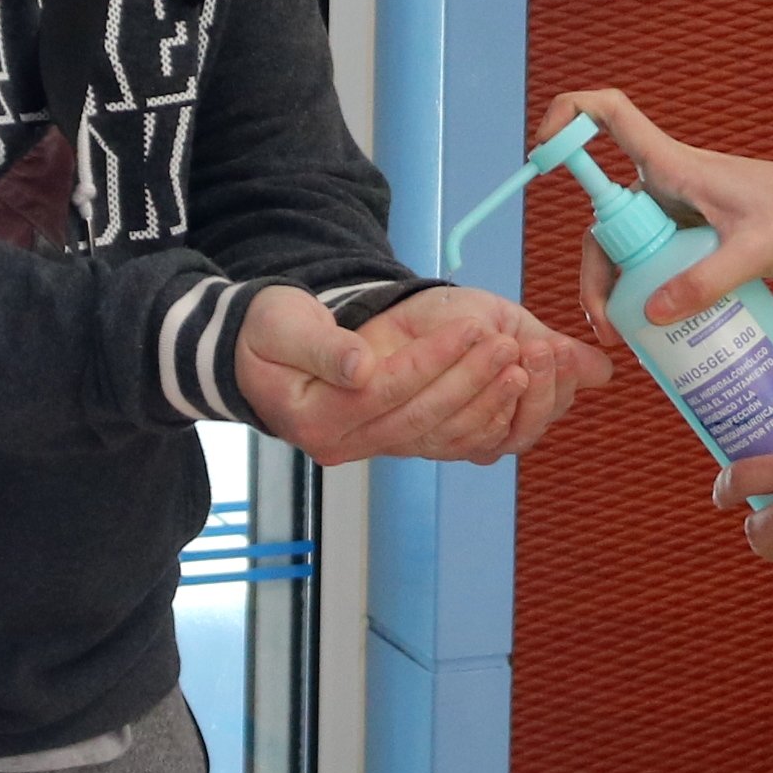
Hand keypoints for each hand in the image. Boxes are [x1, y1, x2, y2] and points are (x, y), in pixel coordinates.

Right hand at [236, 283, 609, 465]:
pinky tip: (506, 394)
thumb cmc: (265, 332)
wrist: (252, 356)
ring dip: (482, 402)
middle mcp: (339, 444)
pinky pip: (437, 440)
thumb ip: (322, 346)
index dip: (433, 360)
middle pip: (418, 417)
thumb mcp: (281, 325)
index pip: (386, 390)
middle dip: (470, 381)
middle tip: (510, 347)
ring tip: (519, 366)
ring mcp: (363, 447)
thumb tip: (361, 366)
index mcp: (314, 416)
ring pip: (434, 433)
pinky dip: (476, 420)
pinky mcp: (383, 440)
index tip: (473, 328)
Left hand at [357, 284, 613, 459]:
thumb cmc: (453, 322)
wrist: (393, 312)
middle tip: (542, 348)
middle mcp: (488, 433)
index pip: (550, 410)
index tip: (562, 349)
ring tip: (507, 344)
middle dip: (539, 389)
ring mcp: (453, 439)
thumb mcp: (511, 326)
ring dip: (501, 387)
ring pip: (491, 432)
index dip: (560, 384)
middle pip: (524, 430)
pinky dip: (463, 390)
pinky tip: (471, 354)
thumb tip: (605, 371)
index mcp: (517, 409)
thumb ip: (551, 350)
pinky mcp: (415, 438)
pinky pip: (448, 430)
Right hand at [544, 88, 772, 333]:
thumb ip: (706, 282)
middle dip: (595, 270)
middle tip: (606, 322)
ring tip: (626, 336)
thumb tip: (651, 316)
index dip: (569, 118)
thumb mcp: (755, 253)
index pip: (609, 115)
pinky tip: (656, 326)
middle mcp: (667, 182)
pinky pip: (653, 257)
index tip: (542, 151)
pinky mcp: (693, 232)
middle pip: (604, 215)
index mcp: (675, 165)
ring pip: (625, 244)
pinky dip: (645, 288)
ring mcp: (679, 209)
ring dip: (618, 287)